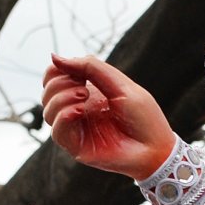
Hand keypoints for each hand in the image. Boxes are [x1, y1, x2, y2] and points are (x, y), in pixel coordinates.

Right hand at [42, 54, 175, 179]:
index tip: (73, 70)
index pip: (55, 78)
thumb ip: (90, 68)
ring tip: (84, 97)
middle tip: (83, 87)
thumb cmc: (143, 117)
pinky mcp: (77, 146)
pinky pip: (56, 132)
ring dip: (62, 98)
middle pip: (48, 92)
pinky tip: (79, 111)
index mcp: (88, 93)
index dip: (56, 70)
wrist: (156, 148)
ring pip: (48, 111)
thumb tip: (55, 57)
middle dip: (59, 83)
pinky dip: (63, 116)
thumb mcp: (119, 84)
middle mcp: (79, 110)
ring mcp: (77, 129)